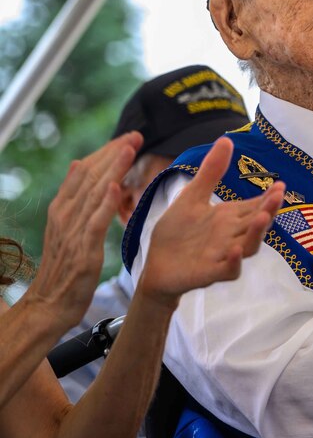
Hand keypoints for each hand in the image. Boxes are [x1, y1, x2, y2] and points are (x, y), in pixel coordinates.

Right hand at [24, 132, 141, 328]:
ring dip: (113, 169)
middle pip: (90, 176)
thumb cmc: (64, 265)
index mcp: (62, 207)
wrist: (50, 302)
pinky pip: (95, 222)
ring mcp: (73, 231)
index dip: (106, 153)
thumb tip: (77, 164)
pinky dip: (105, 203)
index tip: (127, 139)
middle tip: (136, 135)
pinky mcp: (83, 249)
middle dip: (114, 154)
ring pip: (94, 193)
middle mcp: (65, 214)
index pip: (85, 172)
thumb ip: (74, 197)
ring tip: (129, 148)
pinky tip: (117, 187)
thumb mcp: (67, 226)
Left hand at [139, 137, 284, 306]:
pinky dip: (233, 262)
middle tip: (278, 195)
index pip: (255, 205)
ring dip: (257, 233)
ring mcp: (223, 255)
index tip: (280, 184)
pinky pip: (227, 270)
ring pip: (248, 246)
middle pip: (257, 223)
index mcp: (230, 217)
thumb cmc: (177, 231)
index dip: (269, 196)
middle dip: (269, 210)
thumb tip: (227, 139)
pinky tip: (234, 251)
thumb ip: (211, 172)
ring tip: (262, 218)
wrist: (155, 264)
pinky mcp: (210, 273)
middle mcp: (232, 236)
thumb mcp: (192, 196)